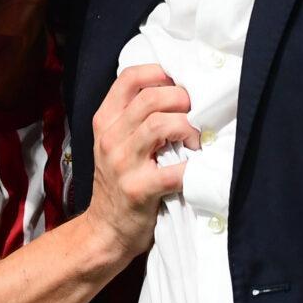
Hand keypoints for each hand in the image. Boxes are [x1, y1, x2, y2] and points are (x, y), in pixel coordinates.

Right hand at [86, 64, 197, 260]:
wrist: (106, 230)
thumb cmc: (118, 181)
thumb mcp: (115, 142)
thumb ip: (134, 116)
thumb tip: (177, 89)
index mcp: (105, 121)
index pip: (129, 77)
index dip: (160, 73)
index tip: (179, 82)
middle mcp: (110, 138)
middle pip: (151, 98)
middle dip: (182, 99)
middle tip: (196, 113)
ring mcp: (122, 164)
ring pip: (161, 124)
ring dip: (189, 128)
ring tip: (195, 140)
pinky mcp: (138, 190)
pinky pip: (175, 170)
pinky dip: (194, 167)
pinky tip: (198, 167)